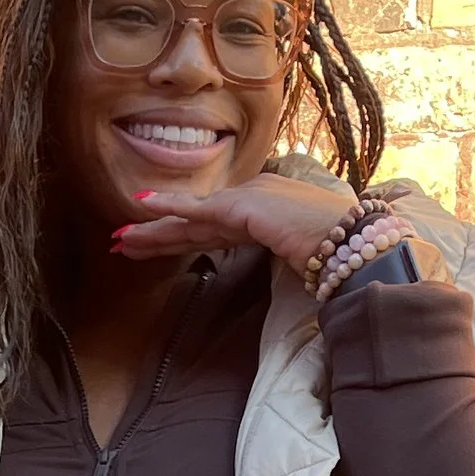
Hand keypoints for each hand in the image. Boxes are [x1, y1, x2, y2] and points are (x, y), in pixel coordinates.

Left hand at [111, 169, 356, 271]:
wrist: (354, 239)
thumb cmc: (344, 251)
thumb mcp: (310, 256)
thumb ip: (293, 258)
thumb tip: (296, 274)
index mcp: (266, 214)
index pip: (215, 230)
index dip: (185, 238)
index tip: (158, 246)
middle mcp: (252, 201)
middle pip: (195, 225)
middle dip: (159, 236)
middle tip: (124, 241)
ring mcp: (245, 200)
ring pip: (188, 221)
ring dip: (152, 231)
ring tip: (120, 239)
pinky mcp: (239, 207)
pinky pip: (196, 210)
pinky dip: (169, 207)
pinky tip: (142, 206)